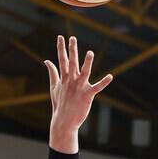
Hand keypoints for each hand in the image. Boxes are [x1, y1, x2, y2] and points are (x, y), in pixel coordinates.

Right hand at [46, 36, 111, 152]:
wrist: (64, 121)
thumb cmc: (60, 104)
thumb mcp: (54, 87)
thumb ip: (52, 73)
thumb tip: (47, 61)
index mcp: (64, 78)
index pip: (62, 60)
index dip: (61, 48)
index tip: (60, 37)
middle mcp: (71, 81)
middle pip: (72, 63)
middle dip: (72, 50)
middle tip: (72, 38)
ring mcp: (79, 88)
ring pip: (84, 72)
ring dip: (87, 63)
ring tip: (90, 53)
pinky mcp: (87, 95)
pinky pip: (97, 87)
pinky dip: (104, 82)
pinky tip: (110, 76)